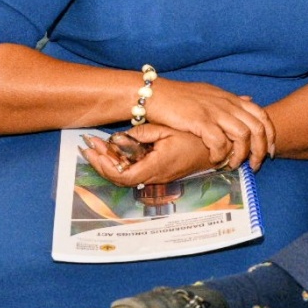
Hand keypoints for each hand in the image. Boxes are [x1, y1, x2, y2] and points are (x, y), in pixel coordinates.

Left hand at [81, 124, 212, 186]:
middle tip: (89, 146)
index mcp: (155, 167)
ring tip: (97, 146)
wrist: (219, 147)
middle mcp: (154, 176)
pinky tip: (114, 149)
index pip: (120, 175)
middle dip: (101, 162)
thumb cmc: (196, 137)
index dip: (103, 165)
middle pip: (119, 177)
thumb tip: (117, 139)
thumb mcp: (167, 129)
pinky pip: (135, 171)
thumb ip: (141, 135)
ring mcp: (157, 176)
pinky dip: (122, 161)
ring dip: (110, 162)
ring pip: (126, 175)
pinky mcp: (160, 172)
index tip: (93, 150)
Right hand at [142, 78, 275, 168]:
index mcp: (230, 98)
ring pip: (243, 136)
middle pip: (257, 128)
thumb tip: (249, 100)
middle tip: (254, 165)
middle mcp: (226, 104)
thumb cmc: (180, 97)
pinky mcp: (200, 121)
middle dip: (260, 150)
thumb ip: (231, 100)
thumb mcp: (211, 93)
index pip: (261, 114)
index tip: (270, 151)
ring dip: (240, 155)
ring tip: (232, 165)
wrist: (153, 93)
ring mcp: (214, 112)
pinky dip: (220, 154)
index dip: (270, 134)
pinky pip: (219, 142)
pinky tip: (214, 160)